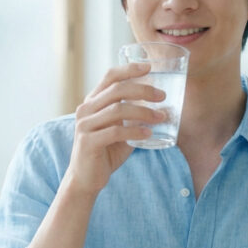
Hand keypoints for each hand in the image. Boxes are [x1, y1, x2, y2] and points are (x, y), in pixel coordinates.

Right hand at [63, 62, 166, 196]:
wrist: (86, 179)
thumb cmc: (106, 152)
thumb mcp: (120, 129)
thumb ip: (133, 117)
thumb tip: (163, 107)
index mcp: (93, 102)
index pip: (110, 76)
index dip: (129, 69)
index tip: (149, 67)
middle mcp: (86, 109)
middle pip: (117, 89)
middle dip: (143, 90)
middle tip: (162, 96)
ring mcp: (85, 125)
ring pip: (117, 109)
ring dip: (143, 112)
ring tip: (161, 117)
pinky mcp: (88, 142)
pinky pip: (115, 132)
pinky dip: (135, 131)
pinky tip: (148, 134)